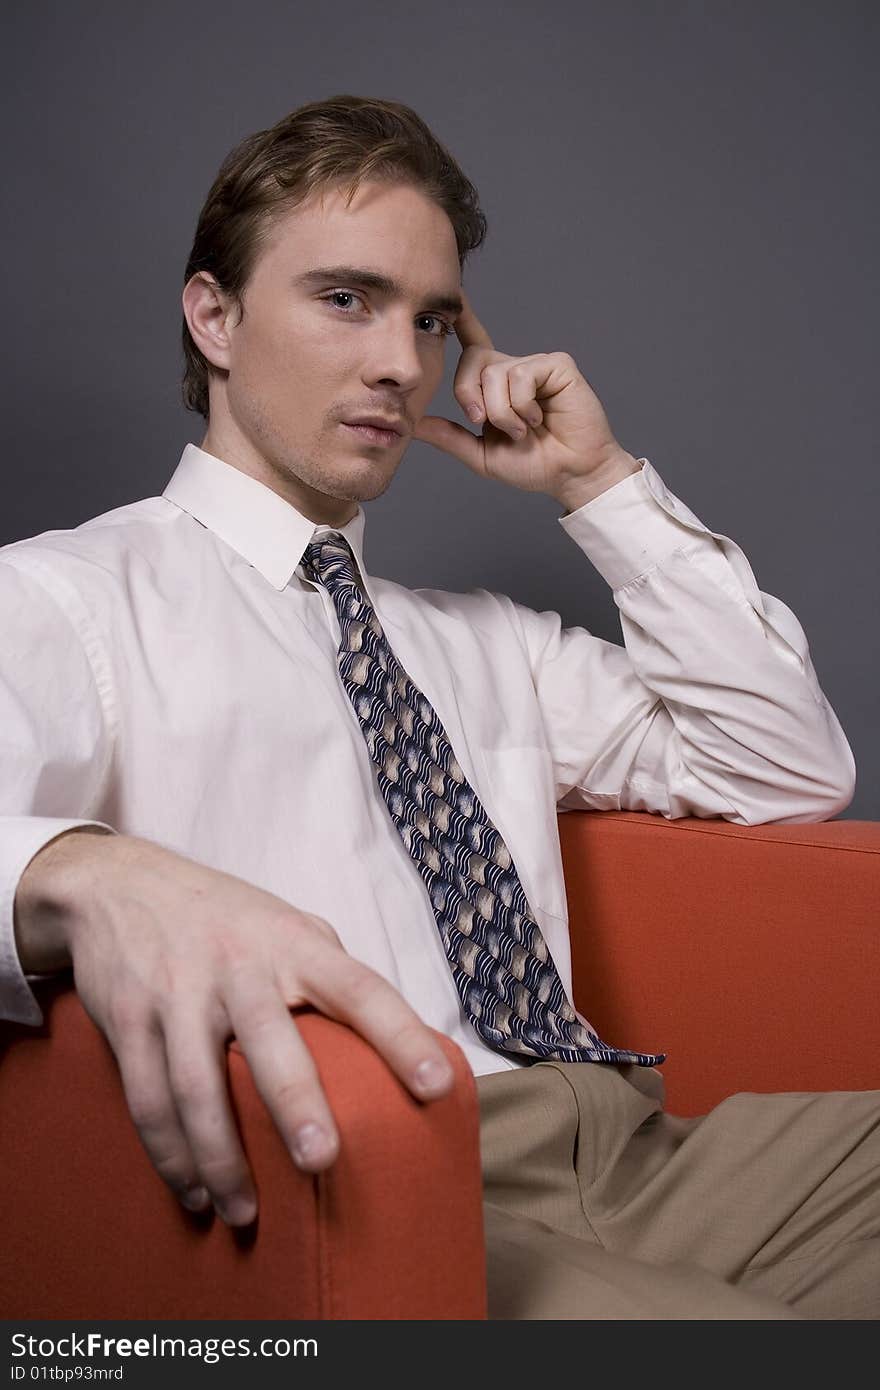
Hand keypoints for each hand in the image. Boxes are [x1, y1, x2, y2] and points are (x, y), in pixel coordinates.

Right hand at [15, 831, 454, 1225]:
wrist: (119, 884)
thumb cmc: (226, 918)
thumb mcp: (286, 924)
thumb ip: (330, 974)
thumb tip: (395, 1041)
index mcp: (293, 944)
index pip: (360, 989)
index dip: (400, 1035)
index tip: (436, 1085)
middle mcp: (238, 967)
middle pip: (270, 1039)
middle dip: (295, 1100)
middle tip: (321, 1159)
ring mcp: (179, 993)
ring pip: (196, 1084)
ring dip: (221, 1156)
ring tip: (246, 1214)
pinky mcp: (128, 1020)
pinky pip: (148, 1097)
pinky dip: (170, 1153)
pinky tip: (194, 1191)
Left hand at [412, 289, 639, 506]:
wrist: (571, 475)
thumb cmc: (535, 465)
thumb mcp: (481, 455)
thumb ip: (450, 437)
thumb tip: (415, 424)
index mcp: (497, 385)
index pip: (474, 346)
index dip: (463, 320)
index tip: (453, 296)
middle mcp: (514, 369)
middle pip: (473, 360)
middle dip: (468, 394)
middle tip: (482, 422)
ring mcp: (536, 365)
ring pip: (495, 374)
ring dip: (502, 412)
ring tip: (522, 430)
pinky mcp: (557, 366)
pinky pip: (521, 375)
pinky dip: (522, 405)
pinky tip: (538, 419)